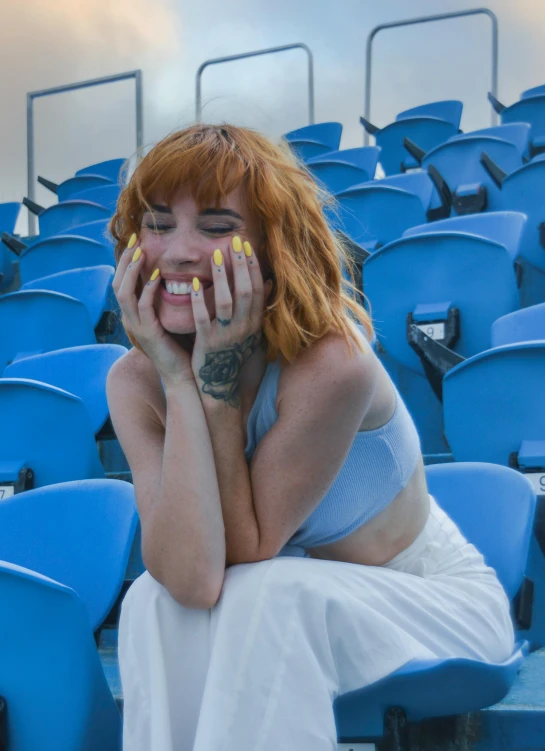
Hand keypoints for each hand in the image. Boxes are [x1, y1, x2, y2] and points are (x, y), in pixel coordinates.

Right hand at [113, 237, 193, 384]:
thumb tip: (180, 274)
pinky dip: (147, 289)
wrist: (184, 375)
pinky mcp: (148, 334)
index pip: (123, 282)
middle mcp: (131, 319)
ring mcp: (137, 327)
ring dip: (132, 271)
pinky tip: (157, 276)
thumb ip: (169, 297)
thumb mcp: (172, 316)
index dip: (127, 262)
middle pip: (117, 283)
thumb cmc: (182, 346)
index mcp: (135, 314)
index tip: (138, 241)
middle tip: (135, 240)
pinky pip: (142, 307)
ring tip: (140, 252)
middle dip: (125, 260)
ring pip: (124, 293)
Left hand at [190, 236, 271, 407]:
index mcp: (254, 322)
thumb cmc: (235, 351)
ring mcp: (225, 335)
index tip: (246, 245)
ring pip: (224, 302)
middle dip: (239, 265)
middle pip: (243, 291)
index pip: (256, 288)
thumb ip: (258, 306)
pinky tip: (194, 283)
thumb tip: (269, 281)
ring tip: (215, 255)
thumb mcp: (252, 329)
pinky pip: (202, 318)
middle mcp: (243, 328)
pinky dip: (198, 300)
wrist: (221, 382)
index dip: (252, 266)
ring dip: (221, 277)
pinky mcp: (206, 342)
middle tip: (233, 242)